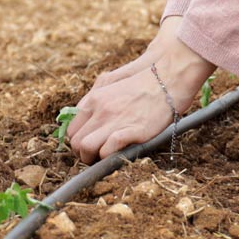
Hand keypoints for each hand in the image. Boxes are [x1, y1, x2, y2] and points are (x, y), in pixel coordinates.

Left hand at [67, 21, 213, 162]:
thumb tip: (82, 112)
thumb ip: (94, 95)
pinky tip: (118, 154)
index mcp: (93, 99)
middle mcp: (100, 110)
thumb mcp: (111, 81)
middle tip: (96, 156)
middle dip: (83, 154)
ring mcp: (113, 121)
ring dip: (93, 158)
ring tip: (104, 159)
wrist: (168, 79)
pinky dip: (108, 158)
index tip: (88, 145)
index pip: (71, 129)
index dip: (78, 141)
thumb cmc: (142, 81)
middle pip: (75, 142)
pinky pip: (107, 151)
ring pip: (86, 148)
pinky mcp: (130, 131)